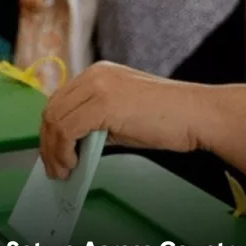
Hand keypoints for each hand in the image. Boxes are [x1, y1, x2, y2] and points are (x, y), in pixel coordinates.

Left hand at [40, 62, 209, 178]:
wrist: (198, 115)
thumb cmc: (168, 119)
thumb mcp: (122, 117)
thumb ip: (95, 124)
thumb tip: (72, 147)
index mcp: (98, 73)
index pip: (59, 101)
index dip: (50, 131)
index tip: (52, 154)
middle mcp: (95, 75)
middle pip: (51, 110)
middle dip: (47, 143)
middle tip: (54, 169)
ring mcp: (98, 86)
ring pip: (55, 121)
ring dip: (53, 152)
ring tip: (62, 172)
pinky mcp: (103, 103)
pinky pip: (66, 129)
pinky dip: (63, 151)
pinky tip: (72, 165)